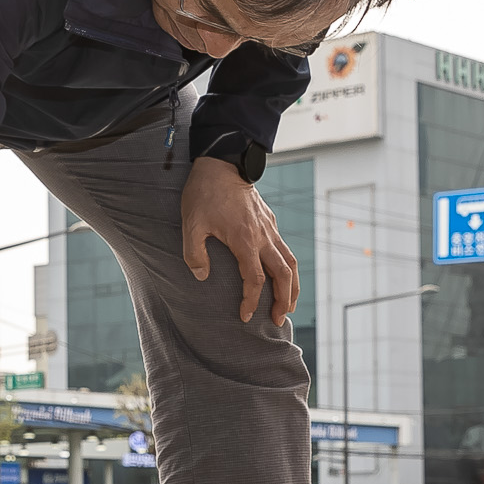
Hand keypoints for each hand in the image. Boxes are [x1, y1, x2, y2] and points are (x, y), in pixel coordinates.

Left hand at [182, 155, 297, 323]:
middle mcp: (263, 237)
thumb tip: (202, 277)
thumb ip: (194, 254)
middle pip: (283, 275)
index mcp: (245, 240)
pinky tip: (281, 278)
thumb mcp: (191, 224)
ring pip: (290, 263)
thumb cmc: (204, 193)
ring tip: (289, 305)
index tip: (245, 316)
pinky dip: (288, 269)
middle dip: (284, 300)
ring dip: (292, 287)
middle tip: (279, 319)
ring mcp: (270, 229)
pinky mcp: (270, 222)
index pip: (255, 279)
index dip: (251, 301)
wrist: (223, 163)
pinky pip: (285, 250)